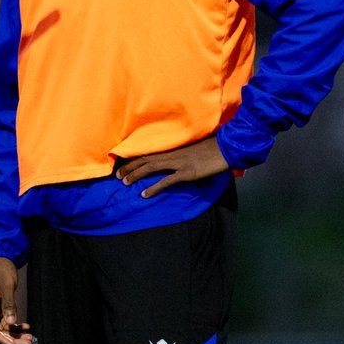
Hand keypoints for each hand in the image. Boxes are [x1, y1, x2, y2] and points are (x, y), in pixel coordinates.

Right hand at [0, 257, 34, 343]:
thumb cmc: (0, 267)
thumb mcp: (7, 285)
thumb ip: (9, 304)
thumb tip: (11, 323)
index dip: (4, 340)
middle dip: (12, 339)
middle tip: (28, 343)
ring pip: (2, 327)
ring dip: (15, 334)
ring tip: (30, 337)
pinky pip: (5, 320)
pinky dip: (15, 324)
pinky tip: (26, 326)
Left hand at [115, 136, 230, 197]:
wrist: (226, 148)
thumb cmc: (212, 148)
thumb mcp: (192, 150)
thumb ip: (181, 155)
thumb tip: (175, 162)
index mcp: (173, 150)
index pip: (148, 153)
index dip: (134, 159)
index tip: (123, 164)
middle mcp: (172, 155)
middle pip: (145, 160)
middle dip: (129, 167)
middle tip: (117, 176)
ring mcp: (178, 164)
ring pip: (150, 168)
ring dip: (135, 175)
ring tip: (124, 182)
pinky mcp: (187, 173)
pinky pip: (166, 181)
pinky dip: (153, 188)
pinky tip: (144, 195)